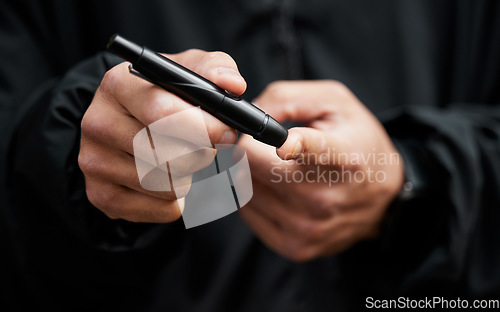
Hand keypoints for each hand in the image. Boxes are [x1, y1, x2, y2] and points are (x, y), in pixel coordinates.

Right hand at [79, 50, 245, 222]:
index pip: (161, 112)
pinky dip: (178, 201)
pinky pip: (162, 210)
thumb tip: (233, 84)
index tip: (228, 134)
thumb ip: (215, 69)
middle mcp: (98, 122)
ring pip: (167, 186)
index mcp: (118, 84)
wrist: (129, 124)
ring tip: (183, 159)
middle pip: (166, 155)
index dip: (203, 127)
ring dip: (189, 177)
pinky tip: (168, 180)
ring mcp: (94, 162)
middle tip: (207, 148)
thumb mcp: (190, 71)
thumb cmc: (168, 96)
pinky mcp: (102, 196)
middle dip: (201, 155)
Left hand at [238, 80, 403, 260]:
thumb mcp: (334, 102)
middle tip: (256, 143)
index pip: (318, 152)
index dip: (297, 145)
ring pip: (244, 189)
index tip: (285, 144)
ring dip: (248, 172)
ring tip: (270, 166)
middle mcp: (326, 198)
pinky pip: (248, 213)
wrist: (384, 199)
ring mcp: (309, 227)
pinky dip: (252, 195)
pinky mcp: (295, 246)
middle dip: (247, 148)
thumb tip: (247, 114)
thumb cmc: (357, 143)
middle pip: (256, 167)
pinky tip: (272, 188)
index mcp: (344, 157)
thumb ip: (287, 98)